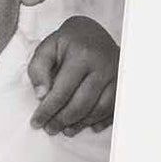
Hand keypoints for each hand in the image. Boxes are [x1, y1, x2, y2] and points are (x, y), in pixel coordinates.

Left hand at [28, 16, 118, 133]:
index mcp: (82, 55)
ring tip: (65, 130)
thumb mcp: (47, 47)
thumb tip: (41, 96)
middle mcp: (103, 66)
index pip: (62, 90)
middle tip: (50, 129)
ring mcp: (116, 75)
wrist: (93, 32)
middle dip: (63, 120)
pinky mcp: (123, 83)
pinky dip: (100, 121)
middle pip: (82, 103)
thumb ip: (38, 69)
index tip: (36, 122)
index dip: (48, 109)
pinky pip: (113, 108)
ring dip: (81, 124)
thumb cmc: (67, 42)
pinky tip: (87, 126)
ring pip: (99, 109)